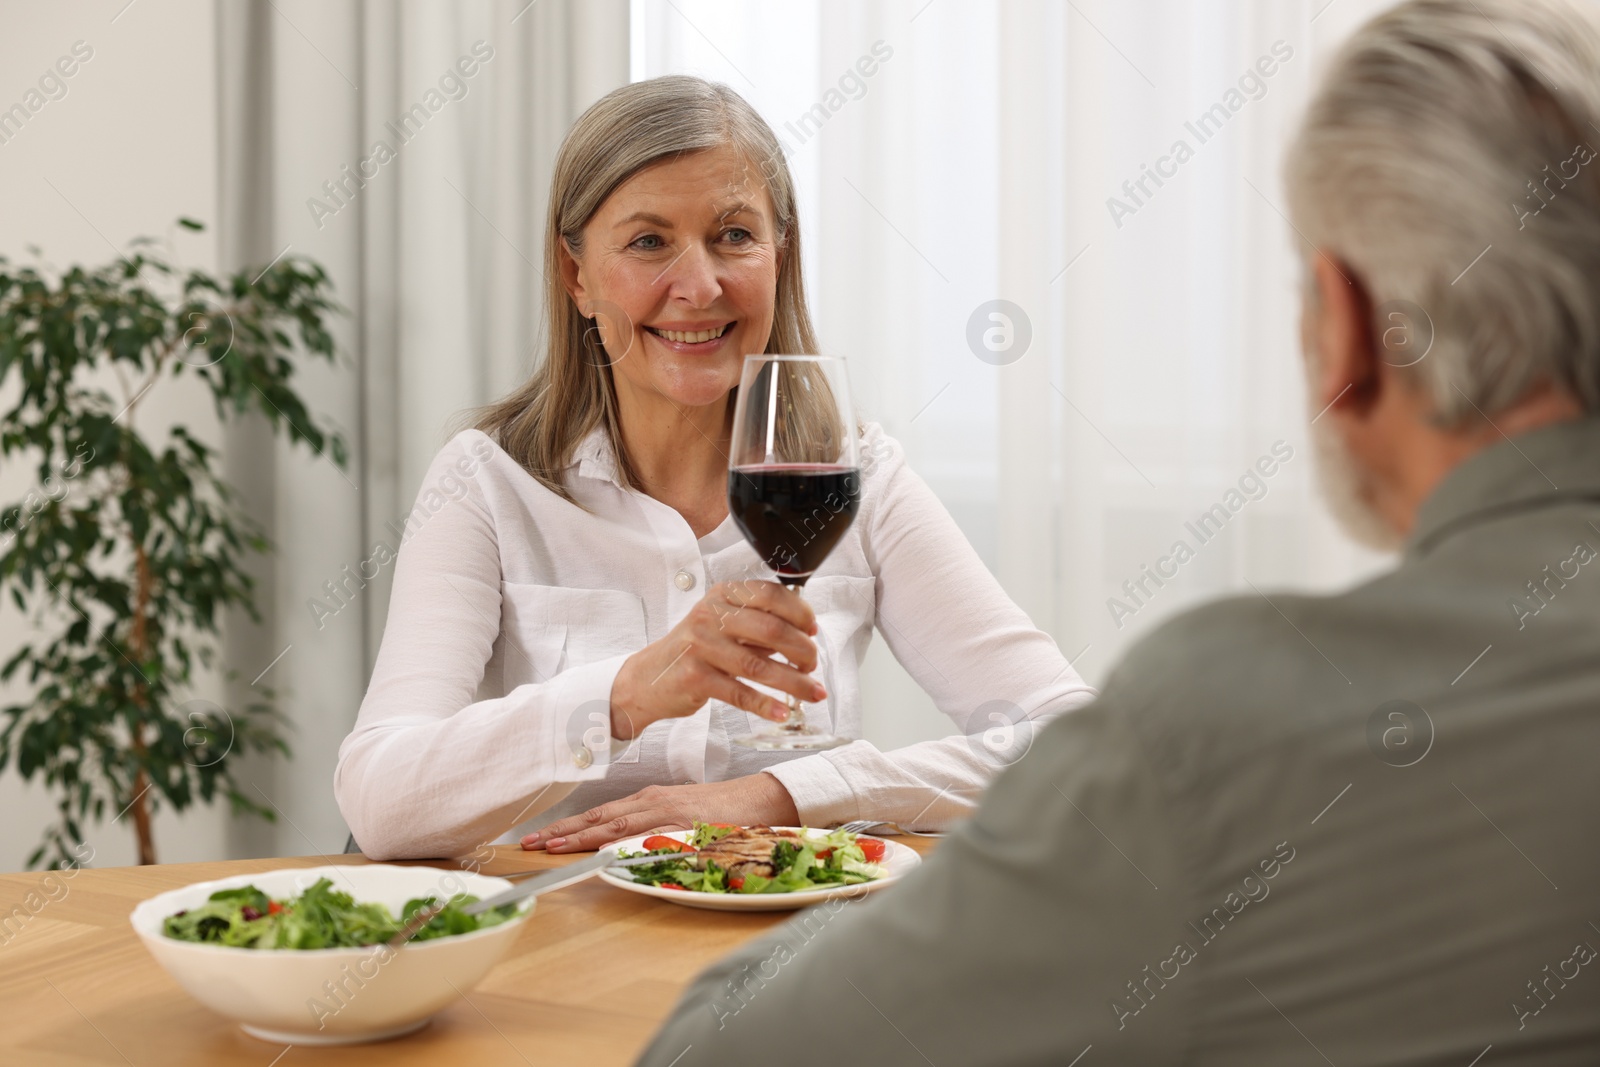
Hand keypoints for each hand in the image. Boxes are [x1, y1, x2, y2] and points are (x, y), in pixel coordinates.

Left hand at [521, 772, 801, 852]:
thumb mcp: (681, 816)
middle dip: (561, 832)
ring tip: (551, 847)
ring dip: (580, 836)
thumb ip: (653, 828)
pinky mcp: (682, 822)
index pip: (600, 815)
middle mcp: (651, 802)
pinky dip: (620, 840)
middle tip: (528, 844)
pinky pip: (645, 833)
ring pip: (613, 824)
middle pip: (598, 818)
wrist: (759, 800)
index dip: (568, 827)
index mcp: (649, 801)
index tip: (541, 838)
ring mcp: (665, 812)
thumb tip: (623, 846)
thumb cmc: (723, 811)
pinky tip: (599, 848)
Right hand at [608, 579, 823, 739]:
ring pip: (759, 665)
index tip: (813, 631)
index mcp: (722, 596)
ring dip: (793, 682)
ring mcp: (700, 646)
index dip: (800, 612)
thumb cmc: (694, 651)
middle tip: (812, 666)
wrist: (648, 678)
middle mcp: (710, 615)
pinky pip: (739, 692)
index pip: (770, 594)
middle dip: (802, 650)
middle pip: (771, 629)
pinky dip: (765, 705)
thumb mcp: (723, 625)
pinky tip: (782, 712)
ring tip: (812, 692)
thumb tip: (804, 634)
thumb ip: (758, 625)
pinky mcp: (695, 677)